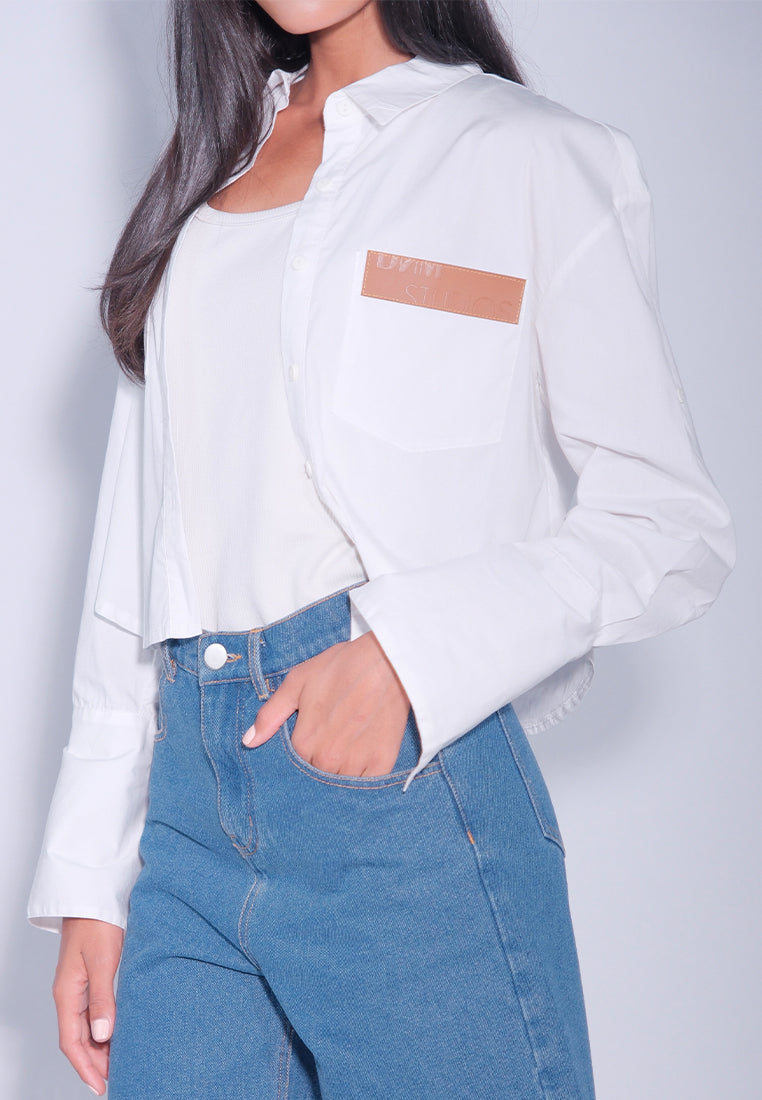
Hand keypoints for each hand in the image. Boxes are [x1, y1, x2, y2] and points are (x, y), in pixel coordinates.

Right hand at [53, 917, 123, 1095]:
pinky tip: (118, 1033)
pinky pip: (93, 1012)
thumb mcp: (102, 960)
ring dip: (100, 1047)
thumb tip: (103, 1036)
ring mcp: (79, 986)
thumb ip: (102, 998)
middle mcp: (70, 993)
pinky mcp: (91, 976)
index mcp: (67, 993)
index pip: (72, 1043)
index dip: (86, 1067)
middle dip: (95, 1062)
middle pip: (78, 1039)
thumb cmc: (97, 922)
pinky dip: (104, 1028)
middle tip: (117, 1078)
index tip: (101, 1087)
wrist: (94, 894)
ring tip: (120, 1062)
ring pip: (86, 1027)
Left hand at [243, 631, 411, 775]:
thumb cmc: (342, 667)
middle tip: (333, 735)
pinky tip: (364, 754)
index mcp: (305, 742)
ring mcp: (357, 763)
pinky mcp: (382, 762)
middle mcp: (329, 759)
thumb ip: (271, 714)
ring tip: (349, 743)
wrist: (388, 660)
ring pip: (341, 783)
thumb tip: (249, 742)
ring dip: (342, 769)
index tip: (313, 732)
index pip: (296, 762)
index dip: (304, 746)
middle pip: (318, 774)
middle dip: (321, 760)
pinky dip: (364, 775)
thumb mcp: (298, 681)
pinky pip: (367, 783)